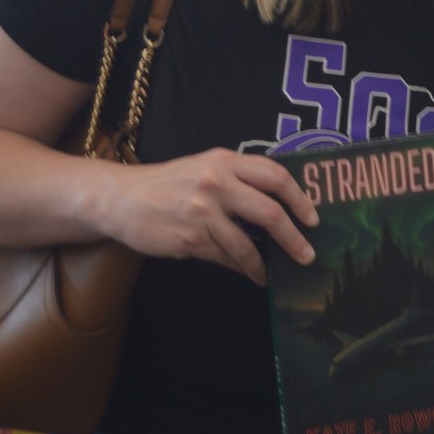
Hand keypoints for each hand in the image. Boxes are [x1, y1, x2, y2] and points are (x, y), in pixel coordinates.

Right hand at [102, 149, 318, 284]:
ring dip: (263, 264)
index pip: (276, 176)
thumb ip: (240, 177)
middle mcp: (216, 183)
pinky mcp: (189, 238)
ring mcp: (202, 212)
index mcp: (225, 161)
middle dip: (293, 237)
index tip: (313, 219)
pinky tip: (247, 272)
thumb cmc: (170, 183)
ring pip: (246, 244)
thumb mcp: (206, 166)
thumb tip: (282, 203)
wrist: (120, 199)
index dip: (300, 199)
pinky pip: (225, 257)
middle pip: (270, 212)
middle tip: (306, 254)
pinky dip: (240, 267)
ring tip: (270, 272)